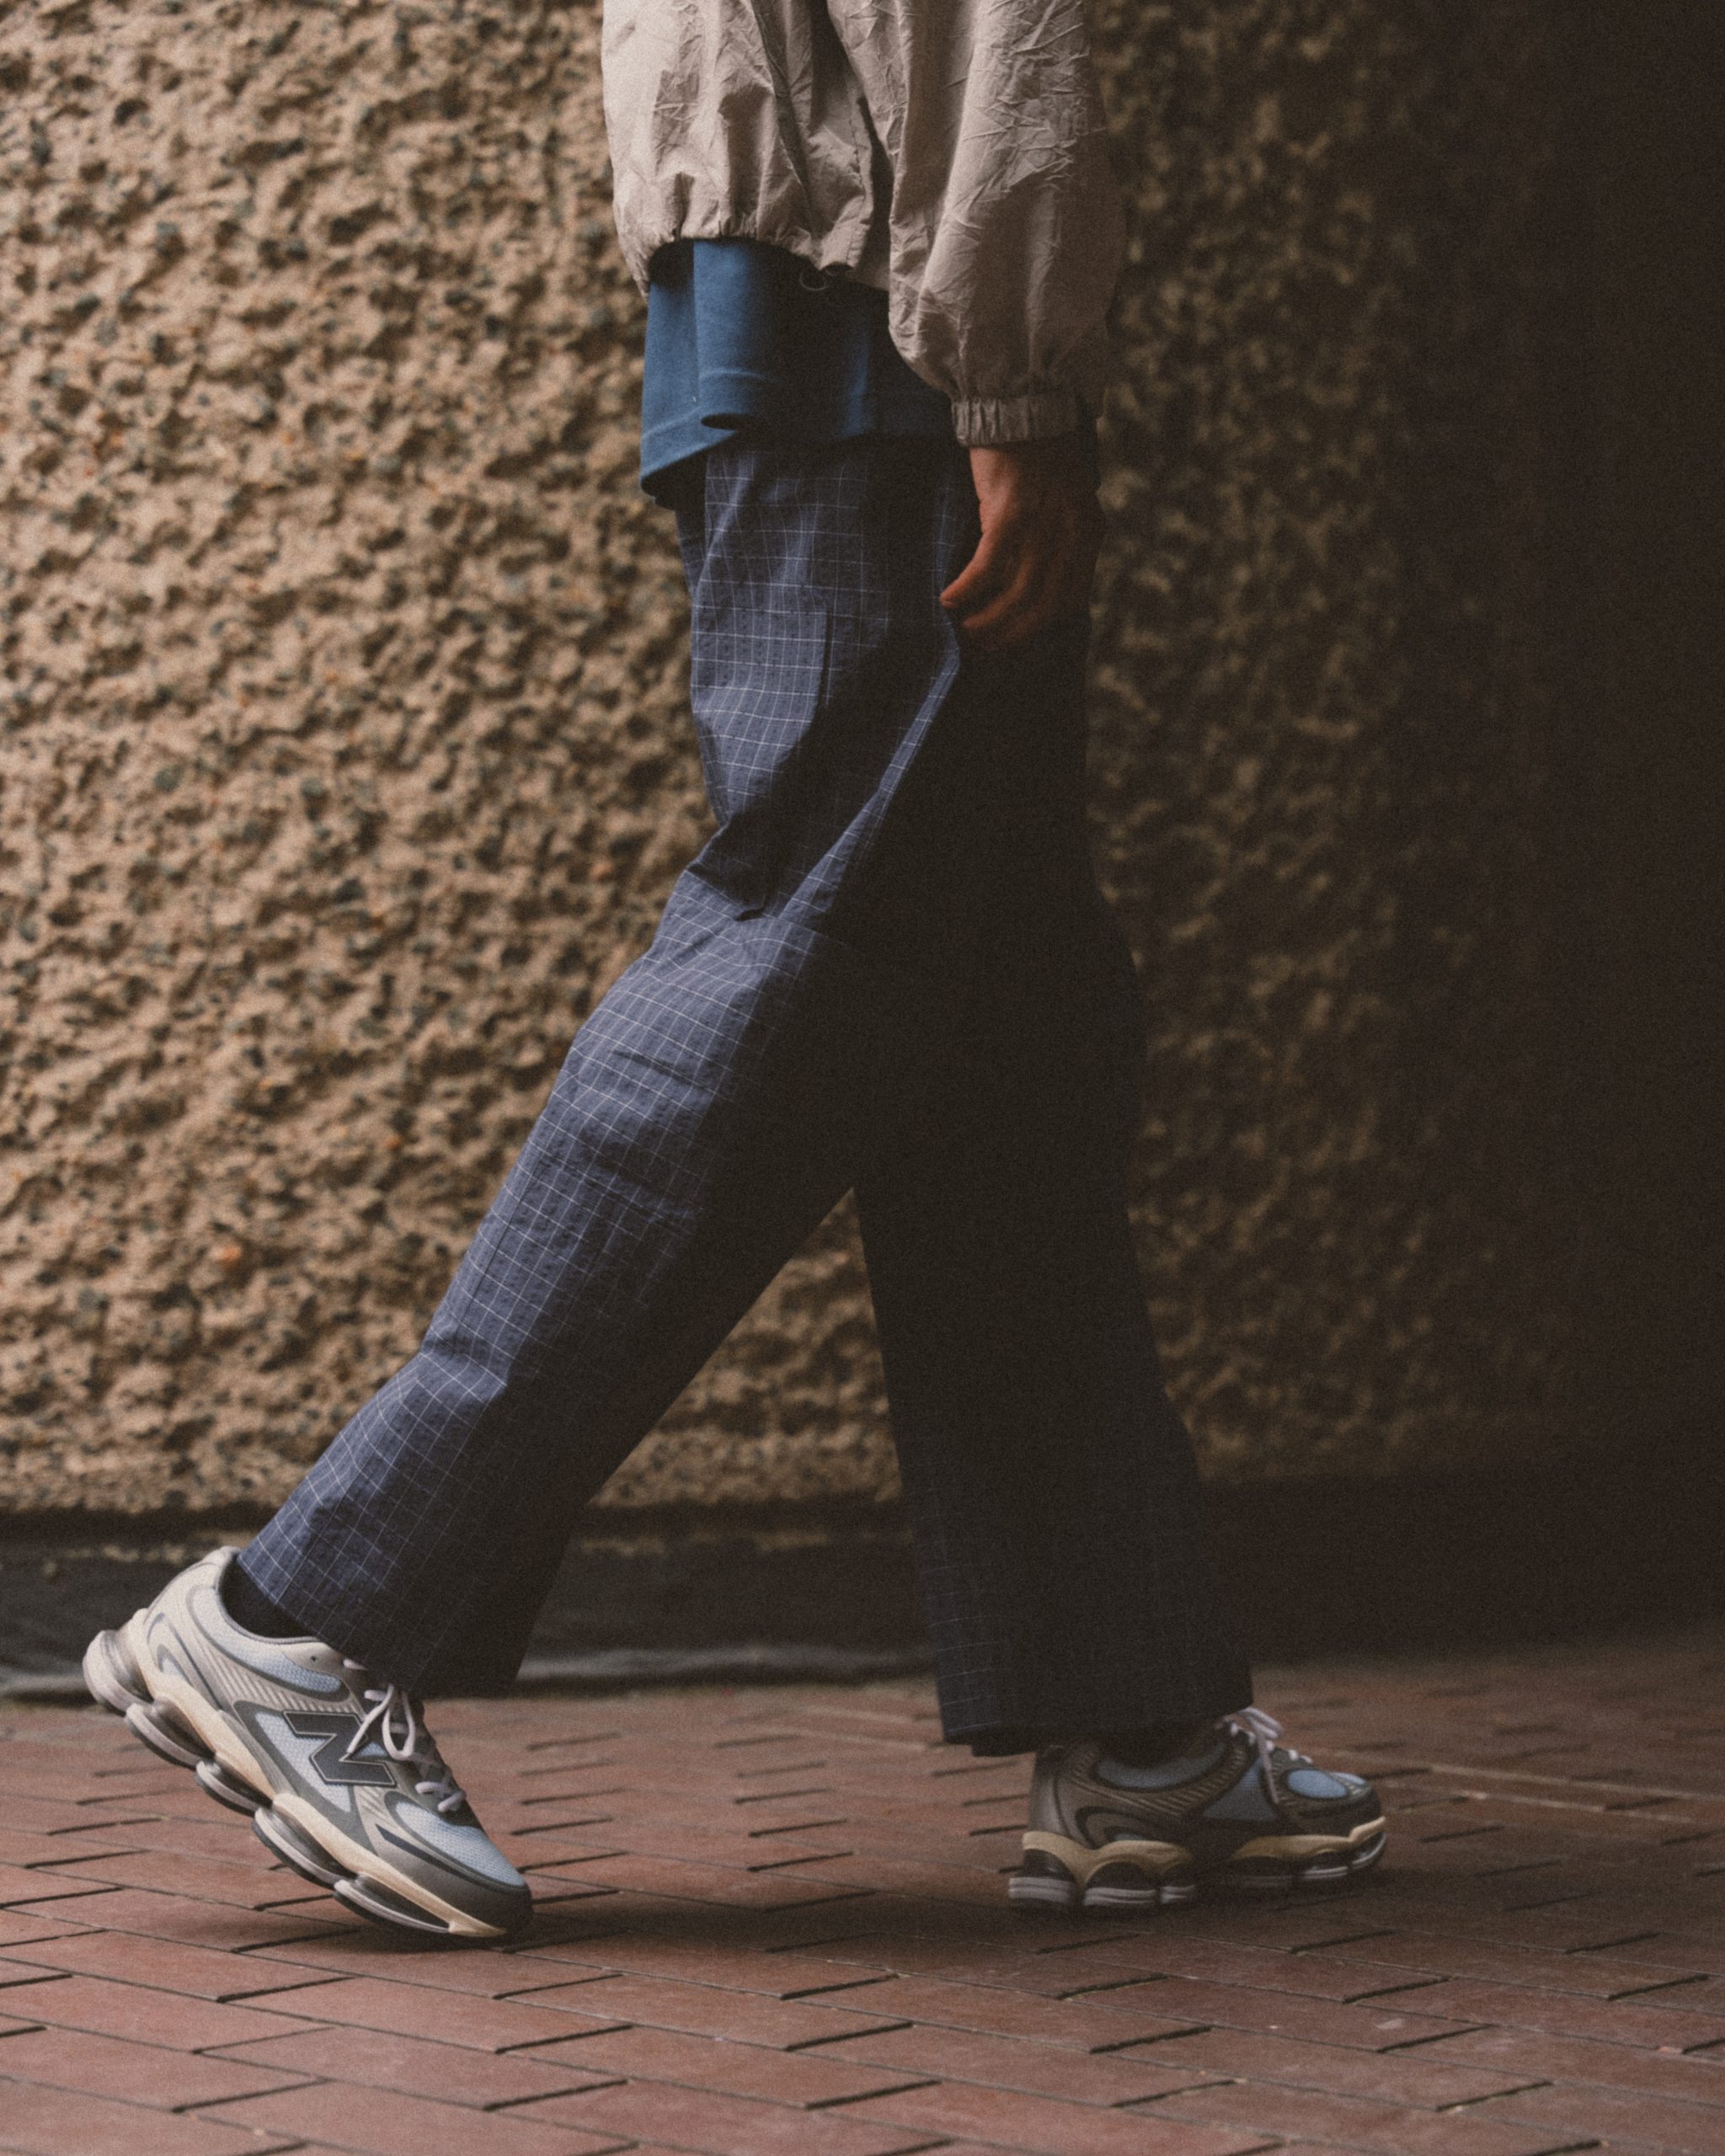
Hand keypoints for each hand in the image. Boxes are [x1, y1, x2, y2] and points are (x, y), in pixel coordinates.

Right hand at [940, 433, 1105, 650]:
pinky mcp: (1009, 513)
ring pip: (1017, 595)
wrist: (1019, 402)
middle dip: (1011, 633)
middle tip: (983, 644)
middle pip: (1044, 607)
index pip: (1072, 600)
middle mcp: (1071, 533)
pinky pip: (988, 567)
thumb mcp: (1065, 498)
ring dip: (988, 620)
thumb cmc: (1035, 450)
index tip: (1014, 637)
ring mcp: (1042, 525)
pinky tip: (949, 600)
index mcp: (1088, 531)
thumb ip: (1060, 537)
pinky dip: (968, 590)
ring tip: (963, 630)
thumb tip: (1034, 579)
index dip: (1039, 626)